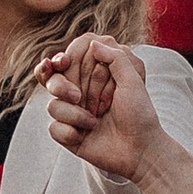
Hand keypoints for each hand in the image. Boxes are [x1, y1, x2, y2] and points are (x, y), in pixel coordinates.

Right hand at [41, 38, 162, 183]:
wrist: (140, 150)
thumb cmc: (140, 114)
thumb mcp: (133, 81)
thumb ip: (116, 58)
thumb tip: (93, 42)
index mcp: (95, 75)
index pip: (68, 58)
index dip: (62, 59)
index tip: (64, 62)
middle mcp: (80, 91)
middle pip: (52, 79)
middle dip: (63, 87)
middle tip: (79, 97)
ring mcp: (73, 112)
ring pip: (52, 105)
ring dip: (75, 114)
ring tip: (95, 121)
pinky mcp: (68, 133)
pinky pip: (54, 128)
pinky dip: (70, 132)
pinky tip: (84, 136)